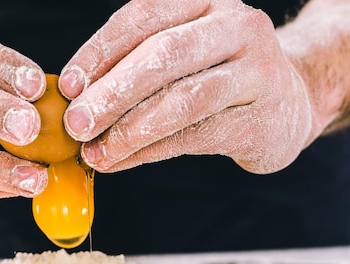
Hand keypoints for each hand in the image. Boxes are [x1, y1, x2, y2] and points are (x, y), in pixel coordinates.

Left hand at [59, 0, 314, 173]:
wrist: (284, 103)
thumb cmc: (213, 76)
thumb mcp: (177, 56)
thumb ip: (131, 67)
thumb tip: (73, 100)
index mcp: (205, 0)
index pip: (143, 16)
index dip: (99, 51)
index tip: (65, 86)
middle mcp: (236, 25)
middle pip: (163, 55)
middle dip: (112, 93)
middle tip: (75, 124)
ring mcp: (257, 70)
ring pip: (182, 100)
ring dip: (129, 130)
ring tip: (94, 152)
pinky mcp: (262, 117)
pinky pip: (196, 137)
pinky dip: (150, 151)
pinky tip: (119, 161)